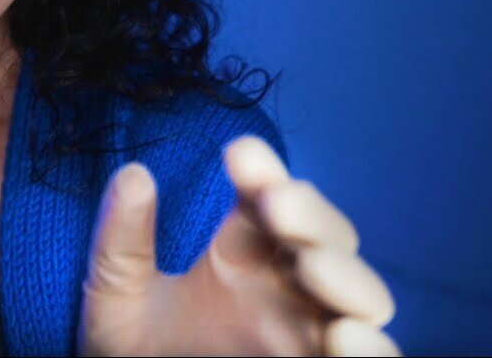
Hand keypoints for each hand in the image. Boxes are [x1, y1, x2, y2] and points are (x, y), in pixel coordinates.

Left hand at [79, 135, 399, 355]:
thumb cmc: (137, 352)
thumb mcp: (118, 294)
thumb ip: (123, 240)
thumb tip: (133, 173)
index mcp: (243, 253)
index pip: (266, 199)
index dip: (262, 173)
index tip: (238, 154)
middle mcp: (287, 288)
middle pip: (326, 239)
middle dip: (310, 216)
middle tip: (276, 202)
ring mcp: (310, 334)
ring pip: (362, 298)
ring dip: (345, 275)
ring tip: (310, 263)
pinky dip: (372, 348)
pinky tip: (343, 334)